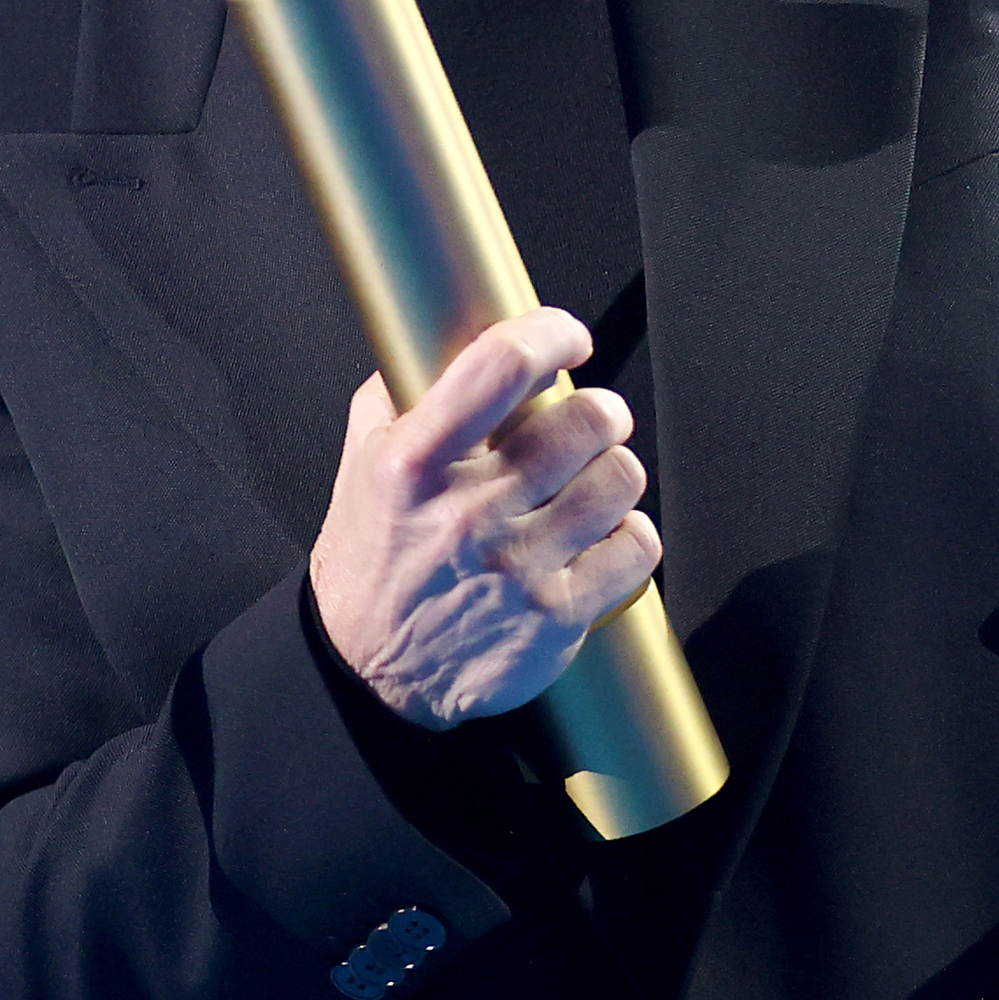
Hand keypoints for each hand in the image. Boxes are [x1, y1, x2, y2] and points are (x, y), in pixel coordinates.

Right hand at [309, 308, 658, 731]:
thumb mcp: (362, 461)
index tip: (566, 338)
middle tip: (587, 423)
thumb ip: (401, 390)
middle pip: (585, 421)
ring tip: (590, 481)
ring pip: (620, 479)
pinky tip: (599, 535)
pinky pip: (637, 546)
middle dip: (598, 411)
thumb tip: (451, 329)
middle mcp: (467, 516)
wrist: (368, 670)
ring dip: (613, 471)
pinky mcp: (555, 617)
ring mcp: (516, 569)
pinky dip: (628, 533)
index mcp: (414, 466)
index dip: (551, 333)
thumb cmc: (373, 556)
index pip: (501, 367)